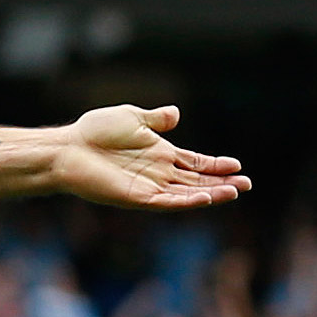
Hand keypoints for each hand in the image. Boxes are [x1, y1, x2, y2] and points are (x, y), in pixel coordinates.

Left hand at [50, 106, 249, 209]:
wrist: (70, 147)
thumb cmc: (95, 132)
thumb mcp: (132, 118)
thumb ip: (156, 120)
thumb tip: (176, 114)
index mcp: (160, 154)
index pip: (195, 163)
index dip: (216, 165)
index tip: (237, 165)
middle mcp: (158, 173)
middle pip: (197, 182)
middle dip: (222, 183)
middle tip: (247, 184)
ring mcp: (148, 187)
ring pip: (186, 194)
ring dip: (210, 194)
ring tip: (234, 192)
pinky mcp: (136, 198)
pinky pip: (166, 202)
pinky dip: (185, 202)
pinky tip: (204, 198)